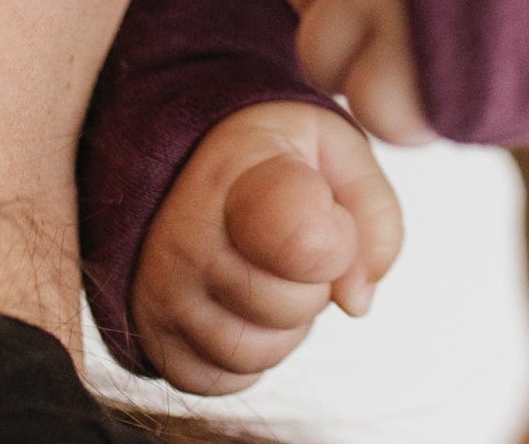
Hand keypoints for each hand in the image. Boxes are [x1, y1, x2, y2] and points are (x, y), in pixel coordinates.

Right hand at [131, 100, 403, 395]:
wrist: (181, 173)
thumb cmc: (272, 160)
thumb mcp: (335, 150)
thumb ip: (373, 213)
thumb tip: (358, 302)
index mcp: (240, 174)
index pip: (305, 243)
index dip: (339, 240)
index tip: (324, 209)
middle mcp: (188, 238)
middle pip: (296, 305)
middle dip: (316, 279)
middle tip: (292, 237)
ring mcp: (164, 295)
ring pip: (263, 352)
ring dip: (287, 320)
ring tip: (267, 267)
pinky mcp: (154, 341)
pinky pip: (229, 378)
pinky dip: (251, 351)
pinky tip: (241, 300)